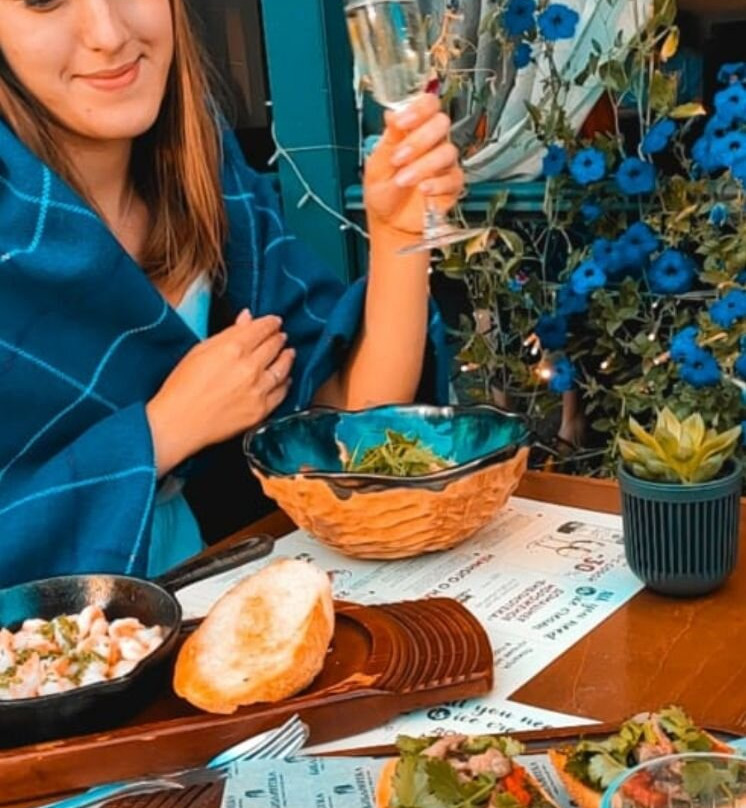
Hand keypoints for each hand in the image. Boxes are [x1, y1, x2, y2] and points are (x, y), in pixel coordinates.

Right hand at [146, 310, 294, 474]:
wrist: (179, 423)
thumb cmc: (182, 388)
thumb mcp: (200, 351)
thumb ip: (228, 333)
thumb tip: (246, 318)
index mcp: (233, 348)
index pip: (262, 329)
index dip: (271, 323)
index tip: (274, 321)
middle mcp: (250, 367)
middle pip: (274, 346)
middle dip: (279, 338)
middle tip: (281, 336)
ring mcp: (258, 389)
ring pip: (283, 368)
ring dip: (287, 357)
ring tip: (289, 353)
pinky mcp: (261, 409)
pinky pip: (281, 392)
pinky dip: (285, 382)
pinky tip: (285, 379)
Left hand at [362, 93, 463, 237]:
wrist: (389, 223)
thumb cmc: (383, 193)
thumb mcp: (377, 165)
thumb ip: (388, 140)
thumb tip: (391, 114)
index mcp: (413, 131)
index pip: (427, 105)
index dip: (419, 109)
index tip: (401, 123)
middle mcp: (432, 143)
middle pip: (441, 124)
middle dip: (418, 140)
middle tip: (398, 158)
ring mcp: (444, 164)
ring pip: (447, 152)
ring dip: (422, 166)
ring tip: (403, 180)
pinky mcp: (452, 185)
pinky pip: (453, 178)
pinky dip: (437, 184)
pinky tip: (423, 190)